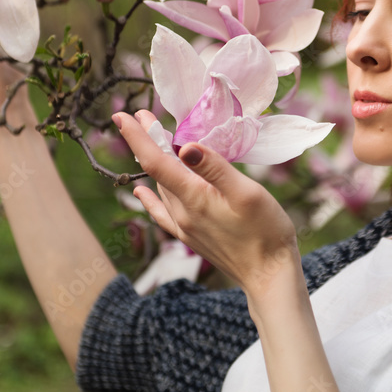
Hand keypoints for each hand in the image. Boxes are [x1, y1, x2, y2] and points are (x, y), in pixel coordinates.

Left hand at [112, 110, 299, 295]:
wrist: (269, 275)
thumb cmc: (266, 232)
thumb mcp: (247, 193)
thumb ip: (215, 168)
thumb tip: (185, 147)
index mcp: (194, 198)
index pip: (156, 162)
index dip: (138, 136)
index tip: (122, 115)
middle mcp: (182, 213)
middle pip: (157, 172)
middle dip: (148, 142)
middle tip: (142, 115)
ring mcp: (185, 227)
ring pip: (161, 188)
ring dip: (156, 163)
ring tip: (155, 140)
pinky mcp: (192, 237)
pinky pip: (162, 212)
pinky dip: (151, 198)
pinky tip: (142, 192)